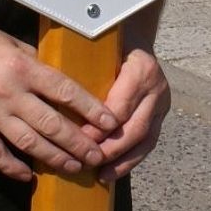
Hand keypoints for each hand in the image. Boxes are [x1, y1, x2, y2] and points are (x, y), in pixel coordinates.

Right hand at [0, 15, 118, 182]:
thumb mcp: (12, 43)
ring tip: (74, 166)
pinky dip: (12, 167)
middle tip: (97, 154)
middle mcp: (7, 91)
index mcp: (22, 67)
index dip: (90, 109)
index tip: (109, 123)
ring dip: (54, 157)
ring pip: (28, 143)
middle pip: (51, 124)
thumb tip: (65, 83)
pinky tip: (28, 176)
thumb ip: (37, 64)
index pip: (65, 91)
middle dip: (78, 142)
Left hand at [85, 44, 169, 184]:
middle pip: (134, 127)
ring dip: (123, 161)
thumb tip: (49, 87)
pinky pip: (149, 143)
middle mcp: (156, 87)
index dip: (99, 127)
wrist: (135, 36)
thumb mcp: (96, 46)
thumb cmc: (107, 42)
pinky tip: (113, 172)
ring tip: (102, 175)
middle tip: (87, 161)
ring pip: (145, 139)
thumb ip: (80, 65)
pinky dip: (131, 160)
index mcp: (140, 69)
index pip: (119, 107)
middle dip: (110, 149)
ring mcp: (162, 103)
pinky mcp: (161, 115)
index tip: (77, 138)